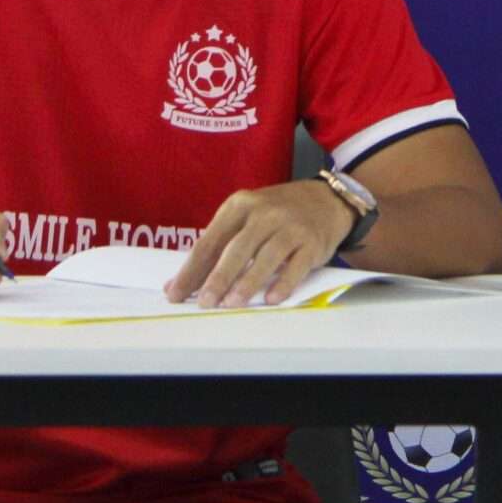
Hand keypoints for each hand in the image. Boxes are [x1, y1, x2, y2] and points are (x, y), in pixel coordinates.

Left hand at [168, 180, 358, 307]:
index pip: (210, 241)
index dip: (191, 269)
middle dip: (218, 277)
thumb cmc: (277, 213)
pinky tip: (271, 299)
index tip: (176, 293)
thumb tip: (181, 283)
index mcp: (240, 205)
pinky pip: (296, 265)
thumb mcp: (246, 217)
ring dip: (248, 282)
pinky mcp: (312, 242)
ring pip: (266, 256)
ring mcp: (290, 226)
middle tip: (205, 302)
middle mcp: (264, 212)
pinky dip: (283, 283)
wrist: (326, 199)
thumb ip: (217, 246)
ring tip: (232, 303)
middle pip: (237, 248)